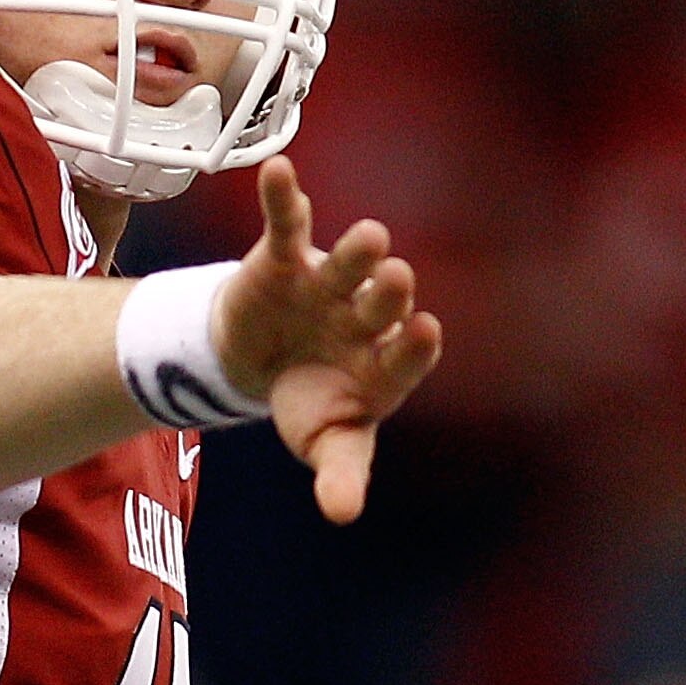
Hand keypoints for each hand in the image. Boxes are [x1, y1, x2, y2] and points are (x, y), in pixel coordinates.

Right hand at [214, 157, 441, 523]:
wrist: (261, 362)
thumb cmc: (310, 400)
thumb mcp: (324, 441)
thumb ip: (340, 472)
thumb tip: (342, 515)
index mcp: (382, 360)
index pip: (407, 353)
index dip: (414, 346)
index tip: (424, 334)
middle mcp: (364, 315)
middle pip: (380, 304)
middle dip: (388, 295)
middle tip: (397, 283)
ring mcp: (327, 284)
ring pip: (345, 264)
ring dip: (356, 251)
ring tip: (370, 238)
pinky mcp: (284, 259)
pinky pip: (286, 223)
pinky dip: (281, 196)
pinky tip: (279, 170)